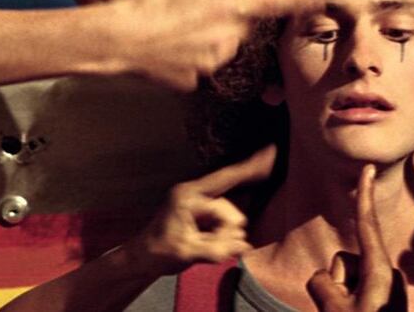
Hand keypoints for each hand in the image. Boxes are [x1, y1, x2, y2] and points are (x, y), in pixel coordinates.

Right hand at [94, 0, 322, 90]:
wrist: (112, 38)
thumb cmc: (141, 2)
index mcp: (225, 8)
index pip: (271, 1)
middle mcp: (224, 38)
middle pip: (237, 31)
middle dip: (223, 24)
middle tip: (191, 14)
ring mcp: (209, 63)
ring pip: (217, 50)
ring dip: (204, 41)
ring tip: (171, 31)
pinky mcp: (193, 81)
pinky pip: (198, 67)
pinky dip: (186, 59)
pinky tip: (164, 49)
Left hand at [122, 145, 275, 276]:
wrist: (141, 259)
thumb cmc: (158, 253)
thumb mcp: (186, 253)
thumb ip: (216, 247)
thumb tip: (242, 244)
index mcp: (189, 195)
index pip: (225, 180)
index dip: (250, 168)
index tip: (271, 153)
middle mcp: (196, 194)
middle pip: (230, 210)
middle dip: (226, 232)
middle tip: (210, 249)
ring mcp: (201, 203)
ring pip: (231, 219)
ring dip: (224, 237)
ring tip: (205, 249)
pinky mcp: (204, 213)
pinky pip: (226, 223)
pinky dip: (225, 237)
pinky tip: (218, 246)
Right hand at [307, 165, 406, 311]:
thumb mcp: (336, 311)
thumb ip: (321, 285)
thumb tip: (323, 278)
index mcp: (379, 271)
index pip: (367, 224)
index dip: (364, 194)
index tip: (369, 168)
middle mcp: (387, 272)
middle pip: (343, 261)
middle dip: (337, 285)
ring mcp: (386, 284)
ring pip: (346, 277)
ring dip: (342, 297)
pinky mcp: (385, 295)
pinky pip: (355, 289)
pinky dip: (349, 304)